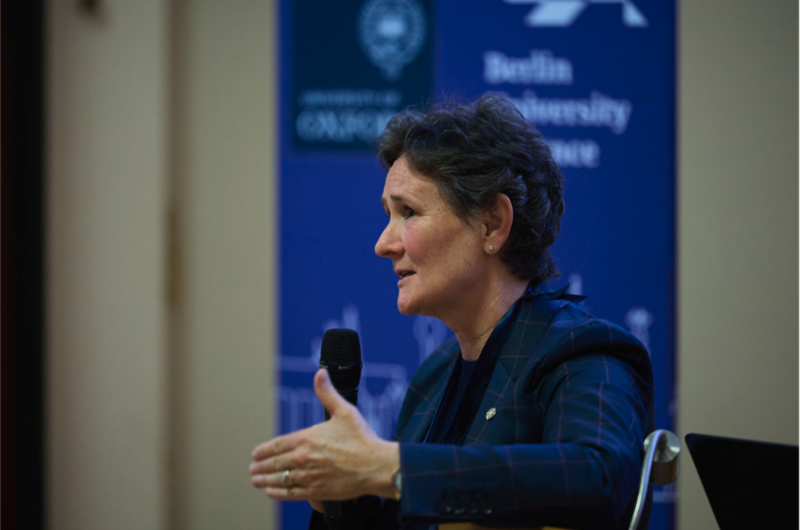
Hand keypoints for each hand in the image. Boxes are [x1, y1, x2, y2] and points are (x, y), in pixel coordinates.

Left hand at [249, 369, 399, 502]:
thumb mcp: (344, 411)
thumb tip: (320, 373)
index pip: (276, 445)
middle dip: (259, 466)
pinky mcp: (316, 491)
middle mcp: (303, 458)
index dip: (263, 451)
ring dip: (264, 480)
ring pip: (278, 479)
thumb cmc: (362, 439)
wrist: (376, 466)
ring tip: (256, 481)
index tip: (255, 454)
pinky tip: (271, 492)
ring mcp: (308, 476)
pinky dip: (277, 493)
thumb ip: (327, 393)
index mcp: (307, 438)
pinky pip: (290, 493)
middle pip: (274, 464)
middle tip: (252, 469)